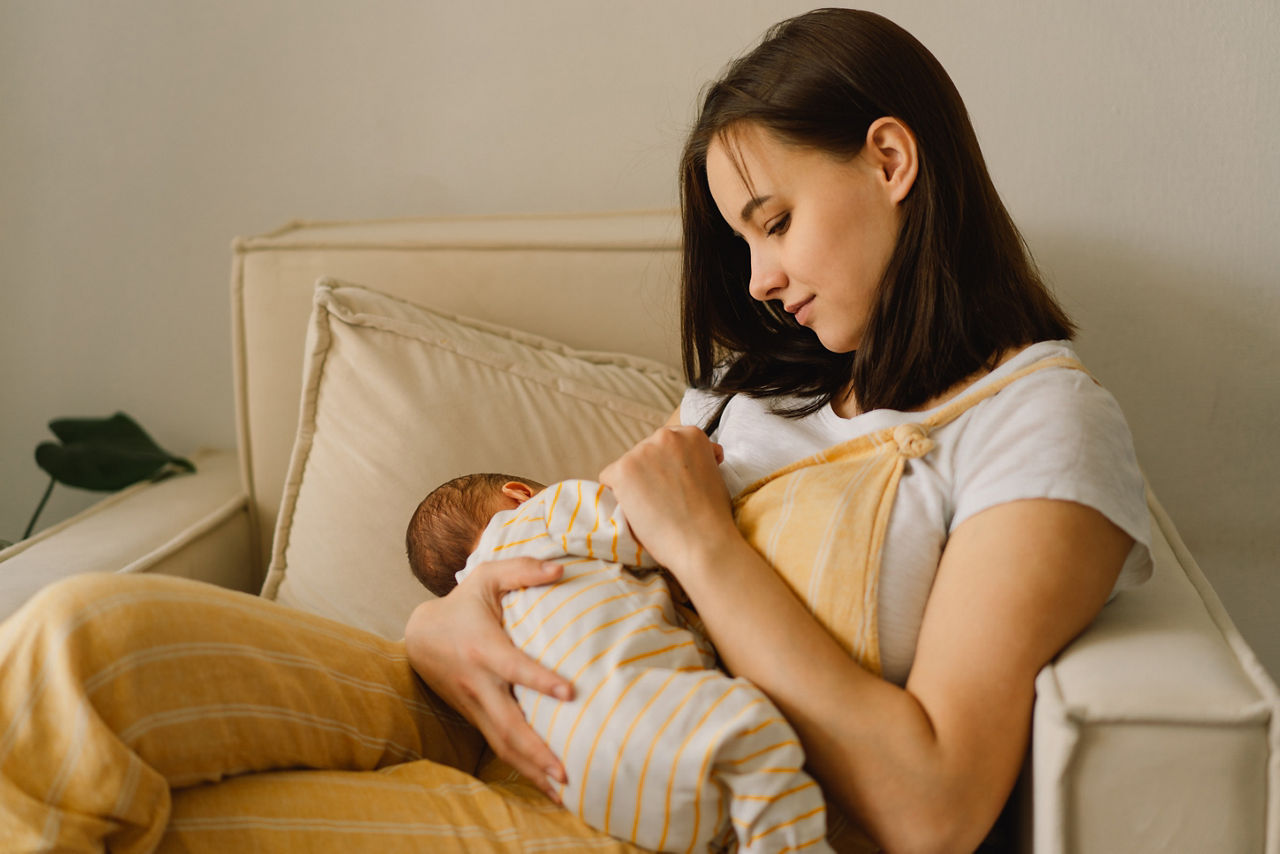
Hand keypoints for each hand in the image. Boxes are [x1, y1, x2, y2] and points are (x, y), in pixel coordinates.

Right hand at [404, 557, 572, 799]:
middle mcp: (479, 683)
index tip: (570, 692)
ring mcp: (476, 706)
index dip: (539, 680)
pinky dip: (523, 769)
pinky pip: (501, 746)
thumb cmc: (463, 603)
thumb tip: (561, 569)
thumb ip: (523, 570)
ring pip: (503, 744)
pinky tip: (548, 786)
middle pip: (508, 724)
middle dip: (537, 750)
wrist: (421, 635)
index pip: (514, 667)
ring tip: (564, 793)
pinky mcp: (476, 718)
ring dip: (532, 770)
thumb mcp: (487, 577)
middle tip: (566, 770)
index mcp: (484, 648)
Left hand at [599, 425, 735, 576]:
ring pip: (628, 466)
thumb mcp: (714, 474)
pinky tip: (638, 510)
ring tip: (655, 508)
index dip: (670, 467)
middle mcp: (665, 436)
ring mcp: (642, 452)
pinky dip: (618, 495)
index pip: (668, 443)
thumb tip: (703, 452)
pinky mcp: (623, 470)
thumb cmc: (712, 516)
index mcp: (691, 434)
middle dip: (651, 473)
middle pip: (646, 452)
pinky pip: (609, 478)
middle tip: (666, 500)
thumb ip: (700, 459)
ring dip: (635, 484)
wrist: (703, 542)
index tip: (678, 486)